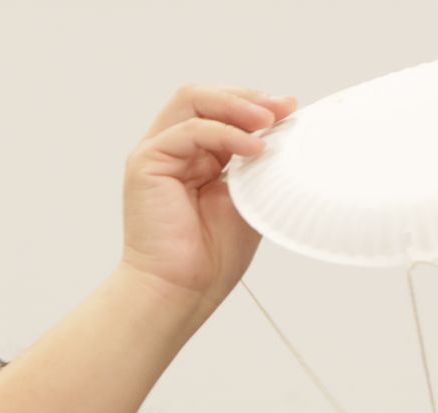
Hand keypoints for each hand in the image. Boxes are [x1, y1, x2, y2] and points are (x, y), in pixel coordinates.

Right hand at [121, 86, 295, 314]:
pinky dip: (225, 133)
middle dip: (247, 98)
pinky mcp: (146, 162)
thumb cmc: (211, 258)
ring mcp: (157, 153)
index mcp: (196, 158)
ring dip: (236, 106)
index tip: (290, 109)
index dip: (254, 105)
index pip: (221, 112)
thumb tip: (285, 137)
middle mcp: (174, 151)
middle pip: (204, 98)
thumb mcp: (248, 201)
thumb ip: (259, 168)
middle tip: (282, 108)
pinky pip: (190, 131)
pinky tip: (253, 148)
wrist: (182, 290)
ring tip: (269, 121)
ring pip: (193, 102)